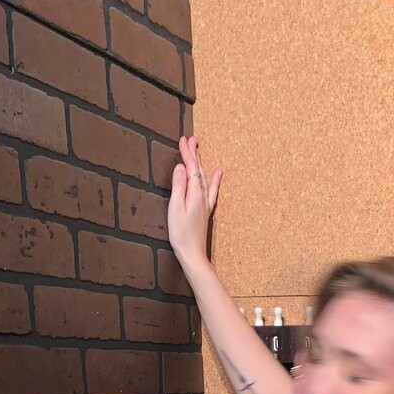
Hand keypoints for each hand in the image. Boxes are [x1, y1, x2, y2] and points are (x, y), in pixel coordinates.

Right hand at [168, 135, 221, 268]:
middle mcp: (203, 196)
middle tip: (191, 139)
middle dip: (194, 154)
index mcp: (194, 193)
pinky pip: (212, 190)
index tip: (183, 139)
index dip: (187, 153)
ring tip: (198, 150)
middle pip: (199, 170)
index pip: (191, 167)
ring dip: (201, 163)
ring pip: (204, 177)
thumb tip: (181, 167)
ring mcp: (205, 203)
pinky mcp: (205, 210)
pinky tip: (218, 173)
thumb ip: (179, 186)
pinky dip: (215, 180)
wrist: (192, 253)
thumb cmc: (181, 233)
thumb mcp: (175, 207)